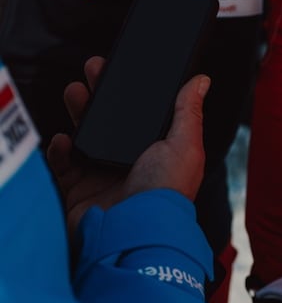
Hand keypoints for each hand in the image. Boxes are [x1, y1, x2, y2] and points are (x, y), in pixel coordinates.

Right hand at [46, 55, 209, 240]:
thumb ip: (188, 112)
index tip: (121, 68)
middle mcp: (129, 163)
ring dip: (79, 112)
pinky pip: (64, 165)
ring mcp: (102, 177)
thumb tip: (201, 81)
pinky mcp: (79, 192)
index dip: (131, 91)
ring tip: (75, 92)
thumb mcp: (185, 145)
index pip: (141, 114)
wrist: (133, 234)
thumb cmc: (165, 194)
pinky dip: (60, 150)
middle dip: (100, 94)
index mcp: (156, 151)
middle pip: (110, 121)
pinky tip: (64, 139)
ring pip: (85, 136)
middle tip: (93, 70)